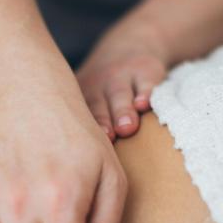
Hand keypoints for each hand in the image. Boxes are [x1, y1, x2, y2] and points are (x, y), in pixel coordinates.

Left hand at [77, 16, 170, 139]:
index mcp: (79, 98)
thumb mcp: (86, 99)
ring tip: (128, 127)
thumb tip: (78, 178)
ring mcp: (121, 76)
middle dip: (102, 122)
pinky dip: (146, 92)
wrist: (130, 44)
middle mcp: (97, 86)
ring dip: (123, 110)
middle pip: (97, 106)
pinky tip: (146, 104)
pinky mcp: (145, 69)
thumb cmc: (104, 89)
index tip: (79, 149)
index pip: (75, 117)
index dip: (76, 131)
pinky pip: (145, 82)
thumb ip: (80, 130)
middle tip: (107, 138)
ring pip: (120, 95)